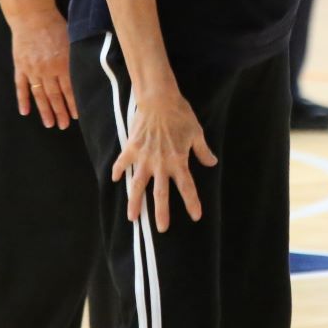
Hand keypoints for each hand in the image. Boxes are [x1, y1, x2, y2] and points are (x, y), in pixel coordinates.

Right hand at [11, 8, 78, 128]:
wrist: (32, 15)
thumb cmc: (55, 25)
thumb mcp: (72, 39)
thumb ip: (76, 57)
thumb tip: (88, 70)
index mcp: (62, 63)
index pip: (70, 89)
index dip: (73, 103)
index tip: (76, 116)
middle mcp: (48, 69)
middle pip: (55, 95)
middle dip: (60, 112)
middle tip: (63, 125)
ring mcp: (32, 69)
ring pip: (40, 95)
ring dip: (45, 110)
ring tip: (50, 124)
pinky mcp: (20, 66)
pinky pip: (21, 86)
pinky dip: (23, 99)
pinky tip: (25, 111)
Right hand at [112, 86, 215, 231]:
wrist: (159, 99)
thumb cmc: (180, 114)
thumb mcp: (196, 132)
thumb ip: (203, 151)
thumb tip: (212, 163)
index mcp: (178, 161)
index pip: (187, 187)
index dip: (192, 202)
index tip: (196, 216)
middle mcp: (160, 164)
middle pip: (161, 193)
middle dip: (161, 213)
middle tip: (162, 229)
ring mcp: (144, 157)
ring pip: (138, 185)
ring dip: (135, 202)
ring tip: (132, 218)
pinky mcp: (131, 148)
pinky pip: (122, 163)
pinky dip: (118, 171)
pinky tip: (114, 179)